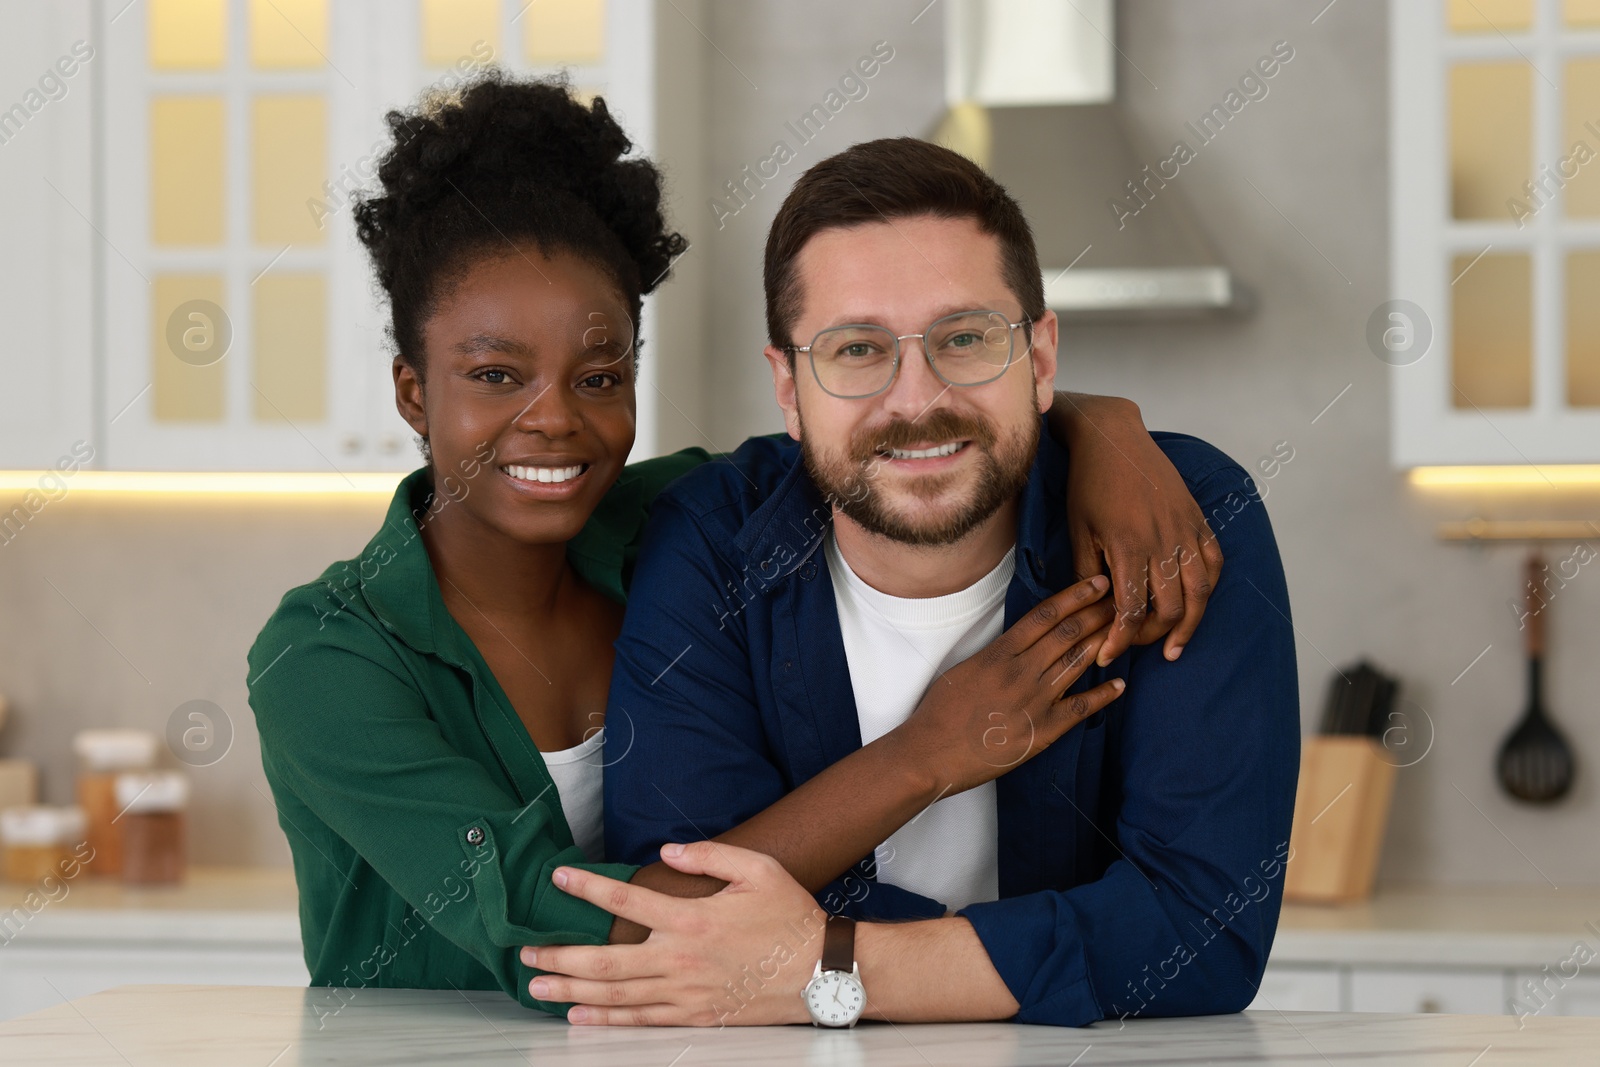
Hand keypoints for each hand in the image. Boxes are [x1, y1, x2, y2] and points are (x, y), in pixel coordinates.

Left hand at [526, 842, 823, 1026]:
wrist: (819, 971)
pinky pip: (640, 1020)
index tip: (558, 879)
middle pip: (605, 959)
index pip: (626, 898)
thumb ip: (710, 855)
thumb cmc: (789, 917)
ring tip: (537, 984)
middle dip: (561, 954)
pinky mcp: (694, 1015)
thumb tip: (667, 851)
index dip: (588, 888)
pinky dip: (605, 1018)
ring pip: (615, 994)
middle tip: (527, 952)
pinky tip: (579, 1013)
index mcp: (690, 918)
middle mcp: (679, 958)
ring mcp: (684, 992)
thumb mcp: (757, 869)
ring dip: (571, 988)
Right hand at [887, 574, 1125, 797]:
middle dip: (1097, 613)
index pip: (1045, 616)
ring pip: (1077, 663)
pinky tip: (1119, 684)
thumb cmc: (940, 712)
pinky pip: (1081, 708)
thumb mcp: (965, 668)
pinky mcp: (1043, 731)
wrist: (932, 753)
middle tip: (1119, 600)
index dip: (1075, 596)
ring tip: (1123, 628)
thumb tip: (1019, 642)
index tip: (1096, 583)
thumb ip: (996, 654)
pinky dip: (1103, 695)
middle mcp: (1021, 672)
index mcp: (1000, 654)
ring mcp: (1035, 701)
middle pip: (1068, 634)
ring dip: (1103, 643)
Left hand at [1050, 392, 1222, 663]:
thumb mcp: (1078, 531)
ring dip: (1188, 625)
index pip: (1131, 612)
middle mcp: (1163, 542)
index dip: (1120, 641)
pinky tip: (1196, 604)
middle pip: (1170, 609)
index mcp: (1128, 547)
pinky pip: (1214, 563)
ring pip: (1199, 593)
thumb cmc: (1088, 483)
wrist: (1112, 438)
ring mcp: (1185, 530)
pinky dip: (1208, 589)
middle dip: (1152, 637)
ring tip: (1175, 646)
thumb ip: (1087, 573)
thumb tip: (1092, 612)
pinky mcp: (1198, 519)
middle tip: (1135, 646)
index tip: (1107, 656)